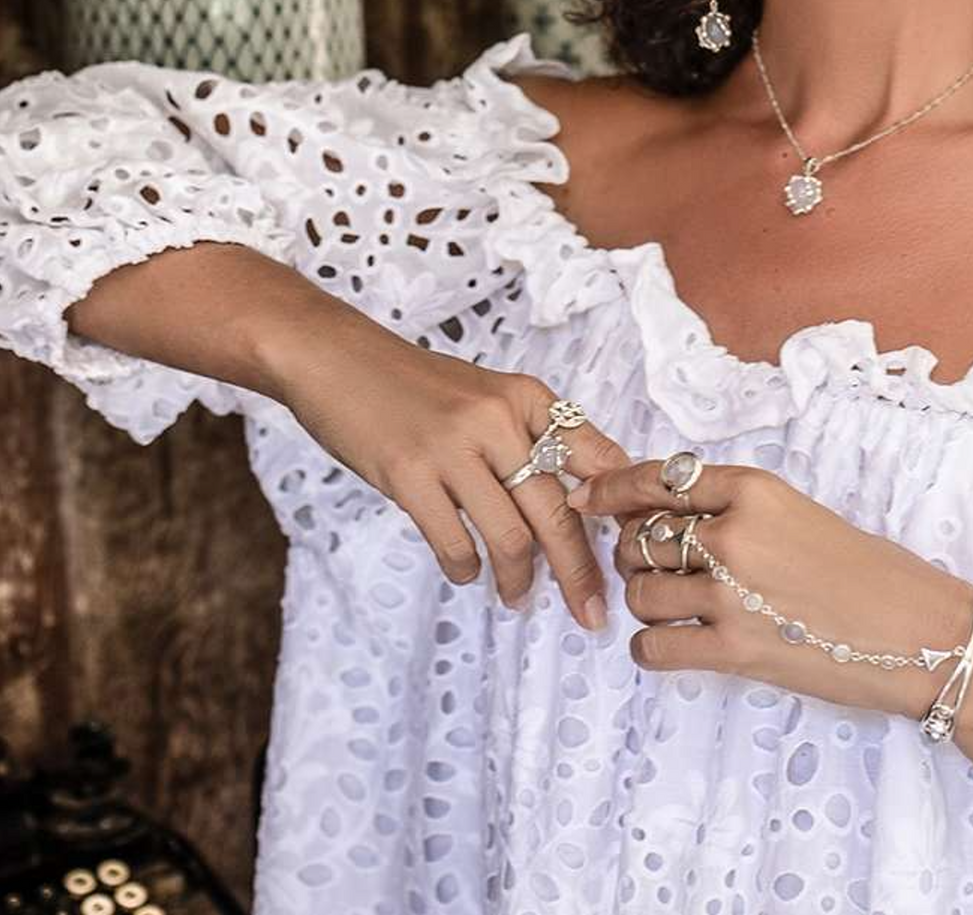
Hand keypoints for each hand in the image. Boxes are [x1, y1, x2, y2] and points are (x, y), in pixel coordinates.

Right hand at [273, 295, 631, 631]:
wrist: (340, 360)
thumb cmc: (419, 385)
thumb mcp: (490, 394)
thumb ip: (532, 435)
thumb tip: (585, 497)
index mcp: (528, 396)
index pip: (595, 457)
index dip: (619, 509)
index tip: (632, 551)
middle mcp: (499, 419)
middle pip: (559, 511)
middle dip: (580, 571)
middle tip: (591, 612)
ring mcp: (453, 447)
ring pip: (511, 536)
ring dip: (519, 579)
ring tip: (518, 597)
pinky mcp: (409, 475)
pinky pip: (454, 542)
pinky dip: (466, 568)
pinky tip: (467, 572)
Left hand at [570, 458, 972, 716]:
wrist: (923, 633)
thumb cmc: (870, 573)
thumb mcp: (799, 514)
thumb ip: (735, 511)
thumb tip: (664, 517)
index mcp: (754, 489)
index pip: (657, 479)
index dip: (611, 487)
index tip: (585, 497)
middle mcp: (735, 533)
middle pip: (641, 538)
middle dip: (634, 553)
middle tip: (654, 567)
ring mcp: (732, 593)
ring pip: (641, 591)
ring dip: (646, 601)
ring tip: (675, 607)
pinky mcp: (735, 650)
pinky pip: (654, 646)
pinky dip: (650, 647)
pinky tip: (669, 645)